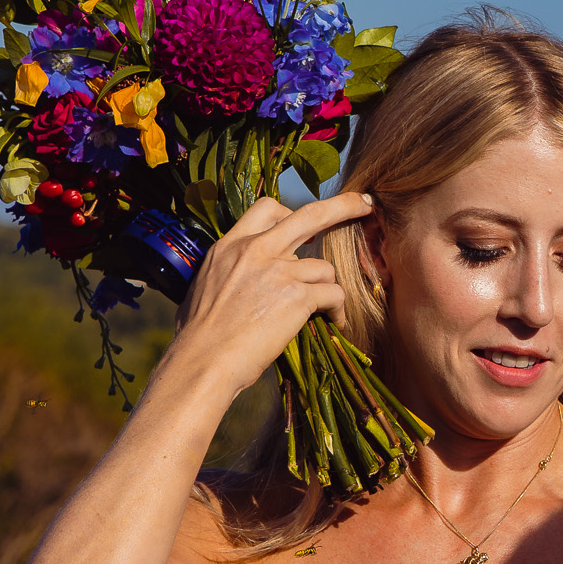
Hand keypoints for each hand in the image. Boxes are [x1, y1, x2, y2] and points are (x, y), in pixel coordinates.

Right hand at [167, 191, 371, 397]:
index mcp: (231, 244)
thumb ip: (231, 270)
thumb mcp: (205, 284)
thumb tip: (242, 276)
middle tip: (365, 203)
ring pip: (324, 268)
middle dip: (344, 205)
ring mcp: (279, 270)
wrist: (202, 360)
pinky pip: (333, 294)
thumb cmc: (197, 335)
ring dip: (326, 289)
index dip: (291, 212)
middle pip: (310, 214)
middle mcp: (256, 249)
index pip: (267, 208)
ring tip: (325, 311)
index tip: (307, 223)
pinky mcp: (296, 296)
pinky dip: (338, 310)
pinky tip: (335, 322)